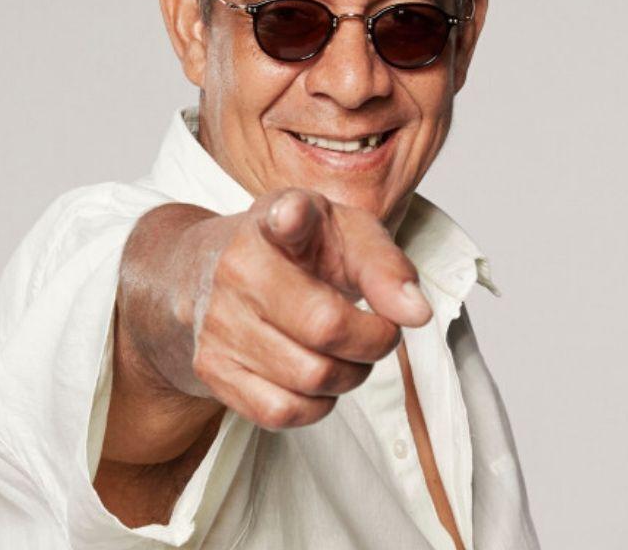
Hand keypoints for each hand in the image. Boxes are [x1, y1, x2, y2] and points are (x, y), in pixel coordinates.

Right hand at [183, 188, 431, 429]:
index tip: (292, 217)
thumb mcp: (346, 236)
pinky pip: (281, 411)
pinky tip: (316, 377)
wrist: (212, 270)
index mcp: (274, 222)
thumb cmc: (295, 252)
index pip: (282, 216)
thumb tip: (416, 313)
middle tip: (378, 332)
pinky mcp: (211, 368)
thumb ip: (386, 267)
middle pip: (326, 327)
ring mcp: (217, 322)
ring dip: (349, 375)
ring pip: (310, 377)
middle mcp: (236, 269)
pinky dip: (316, 405)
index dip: (290, 218)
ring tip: (346, 351)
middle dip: (374, 341)